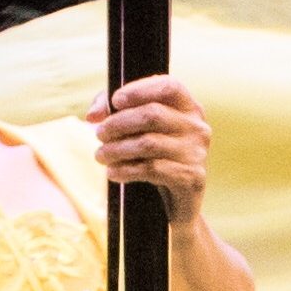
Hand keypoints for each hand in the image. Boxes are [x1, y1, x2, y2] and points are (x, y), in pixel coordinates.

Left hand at [85, 74, 213, 228]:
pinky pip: (152, 169)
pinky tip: (113, 173)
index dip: (139, 90)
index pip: (168, 86)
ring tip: (101, 155)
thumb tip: (93, 115)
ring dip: (117, 149)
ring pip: (149, 143)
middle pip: (152, 114)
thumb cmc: (154, 158)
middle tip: (99, 134)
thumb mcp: (139, 132)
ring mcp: (197, 153)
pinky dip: (126, 170)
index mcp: (188, 108)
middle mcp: (197, 127)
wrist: (174, 204)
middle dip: (119, 123)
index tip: (114, 101)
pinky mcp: (191, 178)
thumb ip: (115, 112)